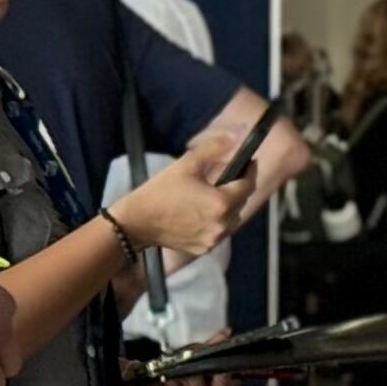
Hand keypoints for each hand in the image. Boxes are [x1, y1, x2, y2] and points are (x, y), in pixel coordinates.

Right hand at [111, 153, 252, 262]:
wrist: (135, 224)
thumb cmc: (159, 192)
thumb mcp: (186, 165)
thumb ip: (213, 149)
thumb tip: (236, 137)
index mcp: (222, 203)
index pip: (248, 185)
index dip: (250, 171)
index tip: (249, 161)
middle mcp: (223, 225)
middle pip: (241, 202)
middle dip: (237, 187)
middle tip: (224, 176)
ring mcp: (214, 239)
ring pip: (232, 218)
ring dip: (228, 205)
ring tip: (213, 195)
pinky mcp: (204, 248)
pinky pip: (220, 231)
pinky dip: (217, 221)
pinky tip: (202, 212)